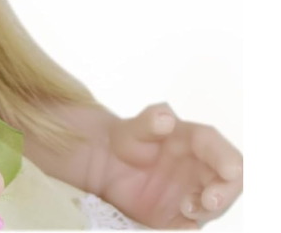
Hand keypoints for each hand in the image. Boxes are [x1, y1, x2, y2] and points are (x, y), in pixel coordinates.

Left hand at [98, 102, 242, 228]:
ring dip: (208, 211)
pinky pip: (193, 226)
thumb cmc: (126, 140)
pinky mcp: (183, 217)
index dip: (227, 158)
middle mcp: (201, 168)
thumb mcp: (131, 129)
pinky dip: (190, 228)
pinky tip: (183, 226)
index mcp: (193, 141)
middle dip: (225, 192)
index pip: (217, 147)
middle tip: (209, 201)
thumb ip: (147, 122)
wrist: (109, 166)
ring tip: (185, 209)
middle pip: (229, 181)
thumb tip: (166, 118)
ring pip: (216, 205)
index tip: (230, 171)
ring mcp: (195, 194)